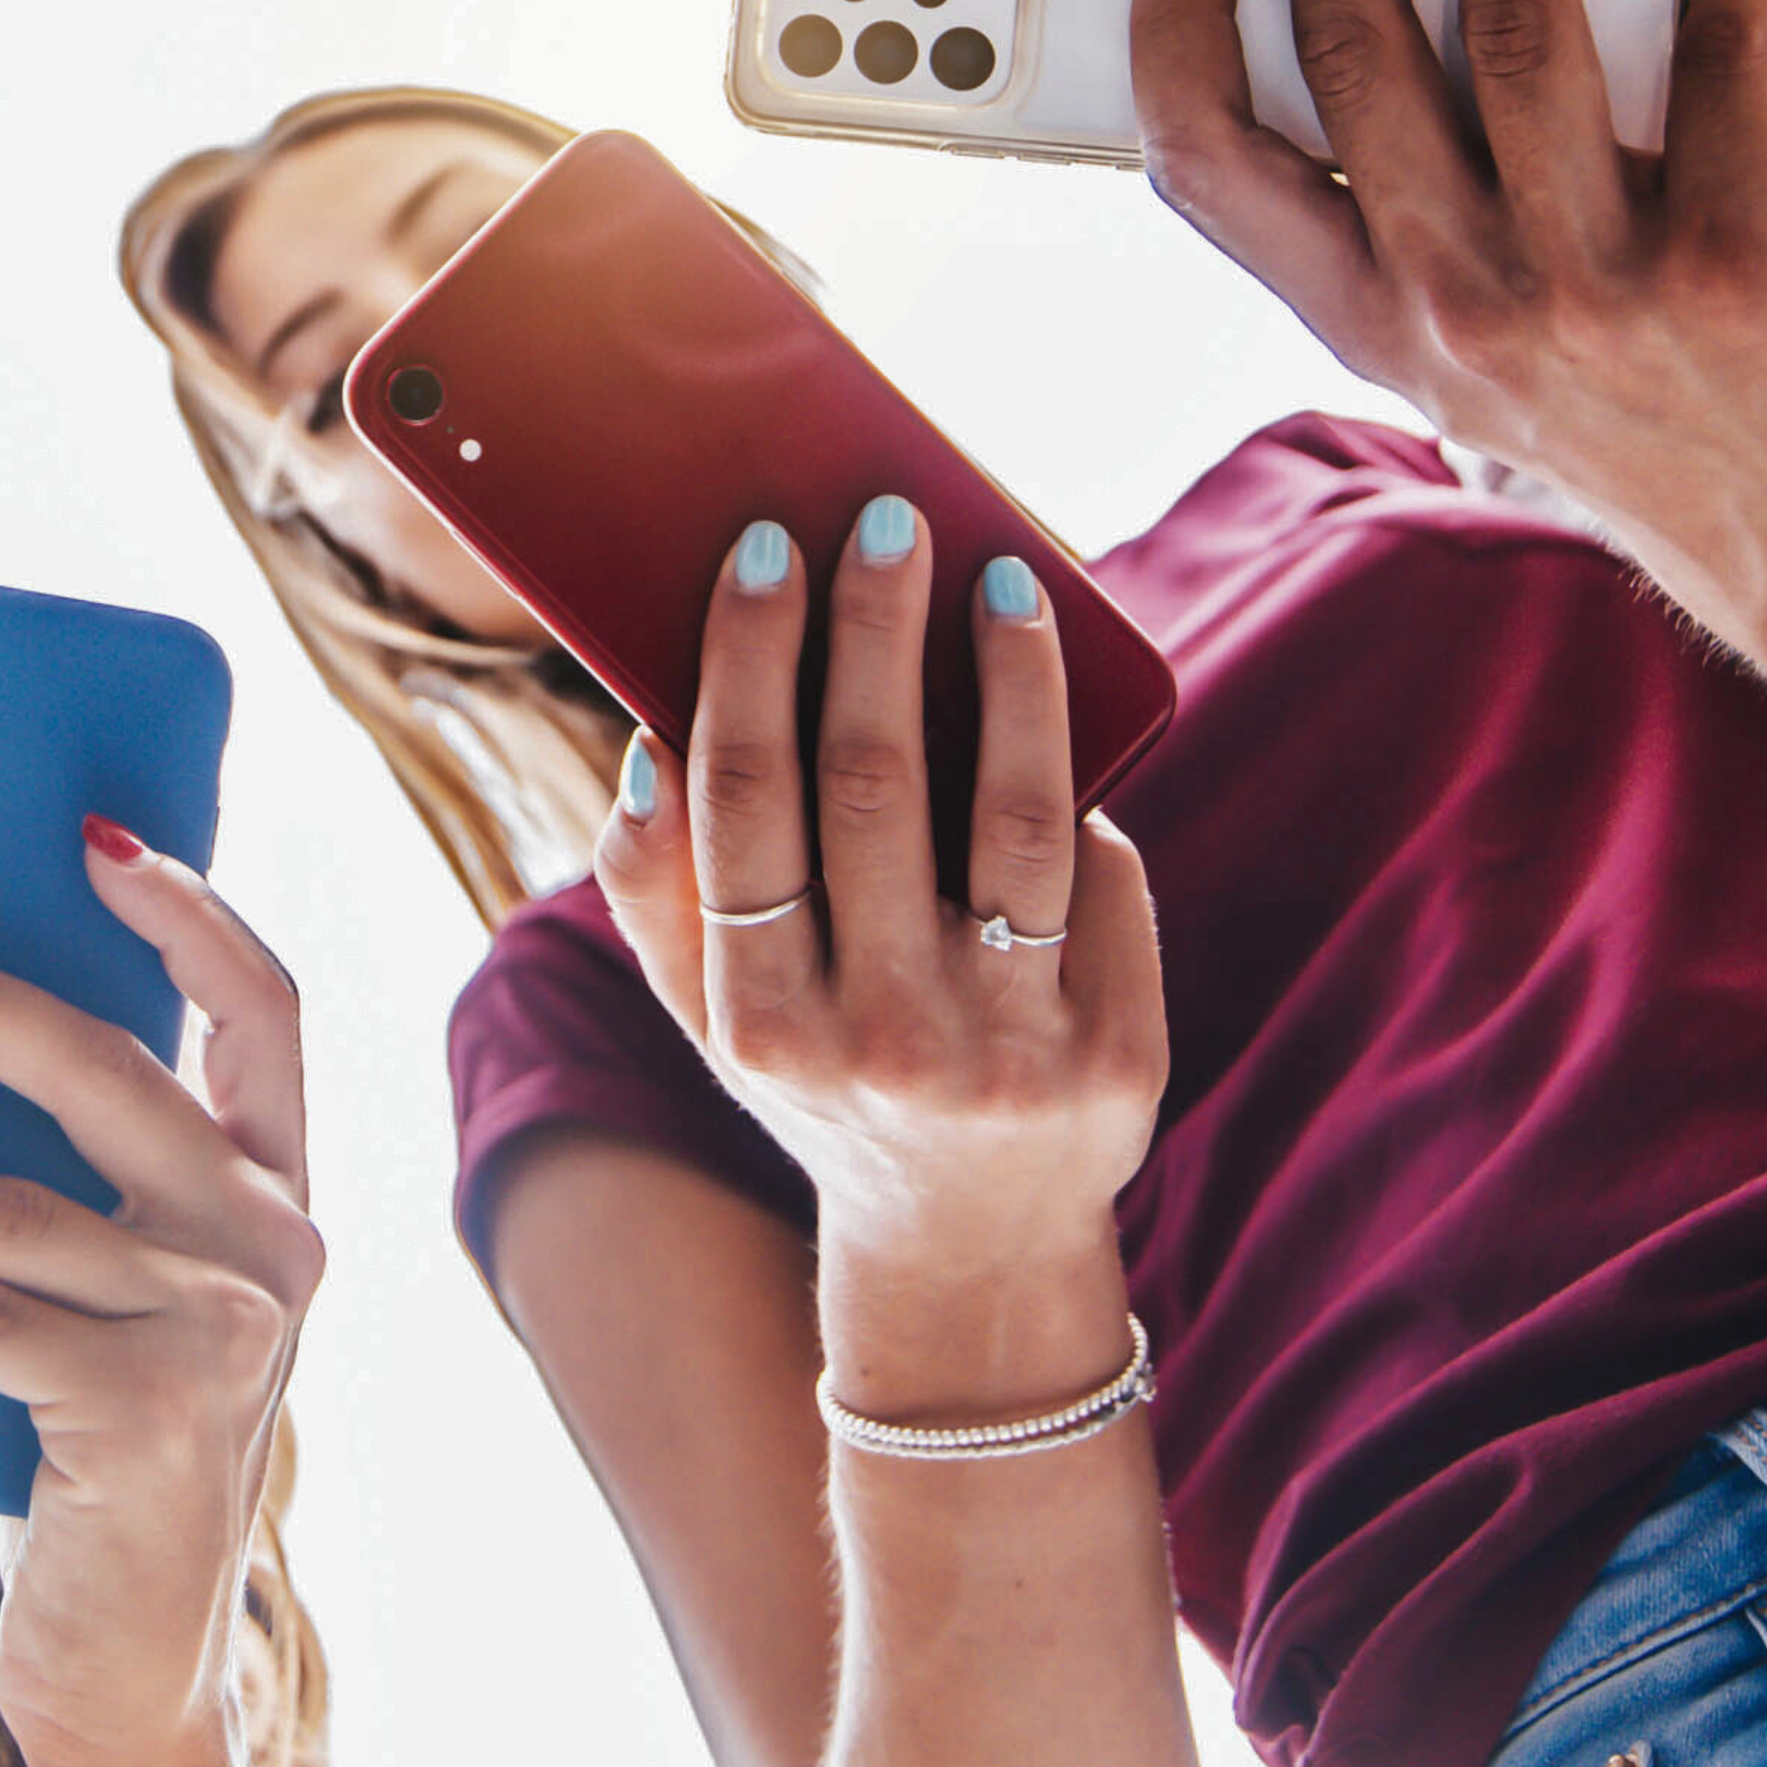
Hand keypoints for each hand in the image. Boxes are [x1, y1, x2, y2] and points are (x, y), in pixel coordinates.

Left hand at [0, 834, 322, 1766]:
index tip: (88, 826)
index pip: (262, 1006)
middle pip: (114, 1076)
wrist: (130, 1662)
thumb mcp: (103, 1282)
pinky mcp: (147, 1423)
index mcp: (276, 1189)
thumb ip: (61, 1167)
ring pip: (18, 1208)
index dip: (182, 906)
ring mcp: (220, 1336)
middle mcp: (273, 1248)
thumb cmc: (88, 1438)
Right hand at [586, 503, 1157, 1330]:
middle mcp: (880, 1038)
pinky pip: (1101, 883)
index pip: (747, 801)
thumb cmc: (827, 1081)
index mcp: (760, 1019)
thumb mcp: (715, 1022)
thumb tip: (650, 748)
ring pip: (1017, 817)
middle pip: (877, 787)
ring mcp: (1007, 1052)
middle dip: (878, 632)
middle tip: (888, 520)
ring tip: (1006, 578)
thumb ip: (657, 895)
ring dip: (1013, 677)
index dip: (755, 660)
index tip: (768, 547)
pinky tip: (1060, 716)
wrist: (970, 1246)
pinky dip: (1080, 788)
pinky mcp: (1116, 1056)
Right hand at [1128, 0, 1766, 643]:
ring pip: (1524, 29)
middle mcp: (1466, 307)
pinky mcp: (1740, 257)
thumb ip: (1402, 216)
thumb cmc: (1625, 406)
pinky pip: (1725, 55)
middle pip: (1362, 52)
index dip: (1181, 26)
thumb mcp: (1464, 356)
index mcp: (1376, 322)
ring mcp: (1603, 286)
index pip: (1216, 164)